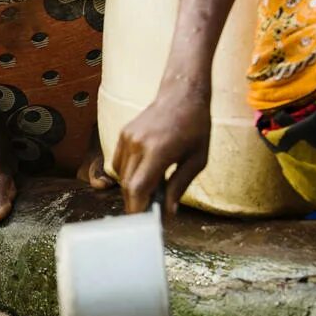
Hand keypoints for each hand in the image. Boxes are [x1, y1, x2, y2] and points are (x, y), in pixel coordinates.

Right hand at [110, 86, 211, 215]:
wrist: (182, 94)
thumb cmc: (196, 127)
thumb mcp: (197, 160)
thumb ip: (179, 185)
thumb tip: (168, 211)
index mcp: (158, 150)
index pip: (138, 187)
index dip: (138, 208)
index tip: (145, 221)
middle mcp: (138, 144)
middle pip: (127, 185)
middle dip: (137, 202)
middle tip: (152, 212)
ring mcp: (127, 138)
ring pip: (121, 176)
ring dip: (133, 189)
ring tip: (151, 192)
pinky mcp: (123, 134)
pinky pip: (118, 163)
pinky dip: (128, 174)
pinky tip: (144, 174)